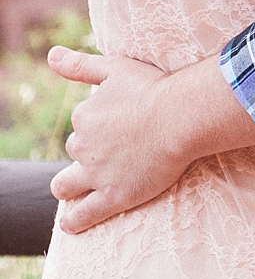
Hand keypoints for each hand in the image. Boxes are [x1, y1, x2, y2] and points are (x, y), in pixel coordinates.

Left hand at [47, 47, 192, 231]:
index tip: (119, 120)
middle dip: (87, 151)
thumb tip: (51, 55)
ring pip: (66, 186)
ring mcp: (96, 175)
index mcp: (83, 116)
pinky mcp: (112, 197)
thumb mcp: (115, 68)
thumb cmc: (153, 87)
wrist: (180, 116)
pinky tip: (70, 223)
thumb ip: (80, 64)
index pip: (82, 123)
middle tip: (113, 149)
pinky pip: (83, 215)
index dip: (98, 123)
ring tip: (76, 188)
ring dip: (68, 186)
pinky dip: (74, 221)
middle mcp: (83, 146)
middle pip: (75, 151)